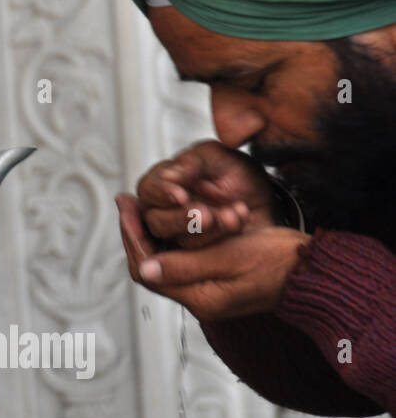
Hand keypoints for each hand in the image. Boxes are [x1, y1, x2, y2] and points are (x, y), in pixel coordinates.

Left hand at [117, 193, 309, 321]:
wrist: (315, 273)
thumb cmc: (280, 263)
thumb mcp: (231, 258)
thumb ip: (186, 265)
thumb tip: (146, 269)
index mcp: (200, 298)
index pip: (148, 269)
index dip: (132, 237)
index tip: (125, 206)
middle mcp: (200, 299)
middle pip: (152, 266)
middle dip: (136, 233)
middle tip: (127, 201)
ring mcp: (209, 291)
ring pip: (166, 260)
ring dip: (152, 233)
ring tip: (141, 205)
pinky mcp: (218, 280)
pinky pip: (184, 258)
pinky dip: (173, 237)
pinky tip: (168, 218)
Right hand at [135, 140, 276, 249]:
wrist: (271, 201)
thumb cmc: (240, 177)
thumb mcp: (218, 158)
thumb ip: (191, 163)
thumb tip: (168, 175)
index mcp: (163, 184)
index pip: (147, 190)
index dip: (161, 193)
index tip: (180, 196)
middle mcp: (165, 212)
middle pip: (155, 221)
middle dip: (181, 219)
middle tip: (206, 215)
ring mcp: (180, 237)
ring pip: (177, 242)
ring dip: (205, 231)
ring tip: (232, 217)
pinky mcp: (196, 257)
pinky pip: (196, 259)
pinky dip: (219, 241)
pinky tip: (238, 223)